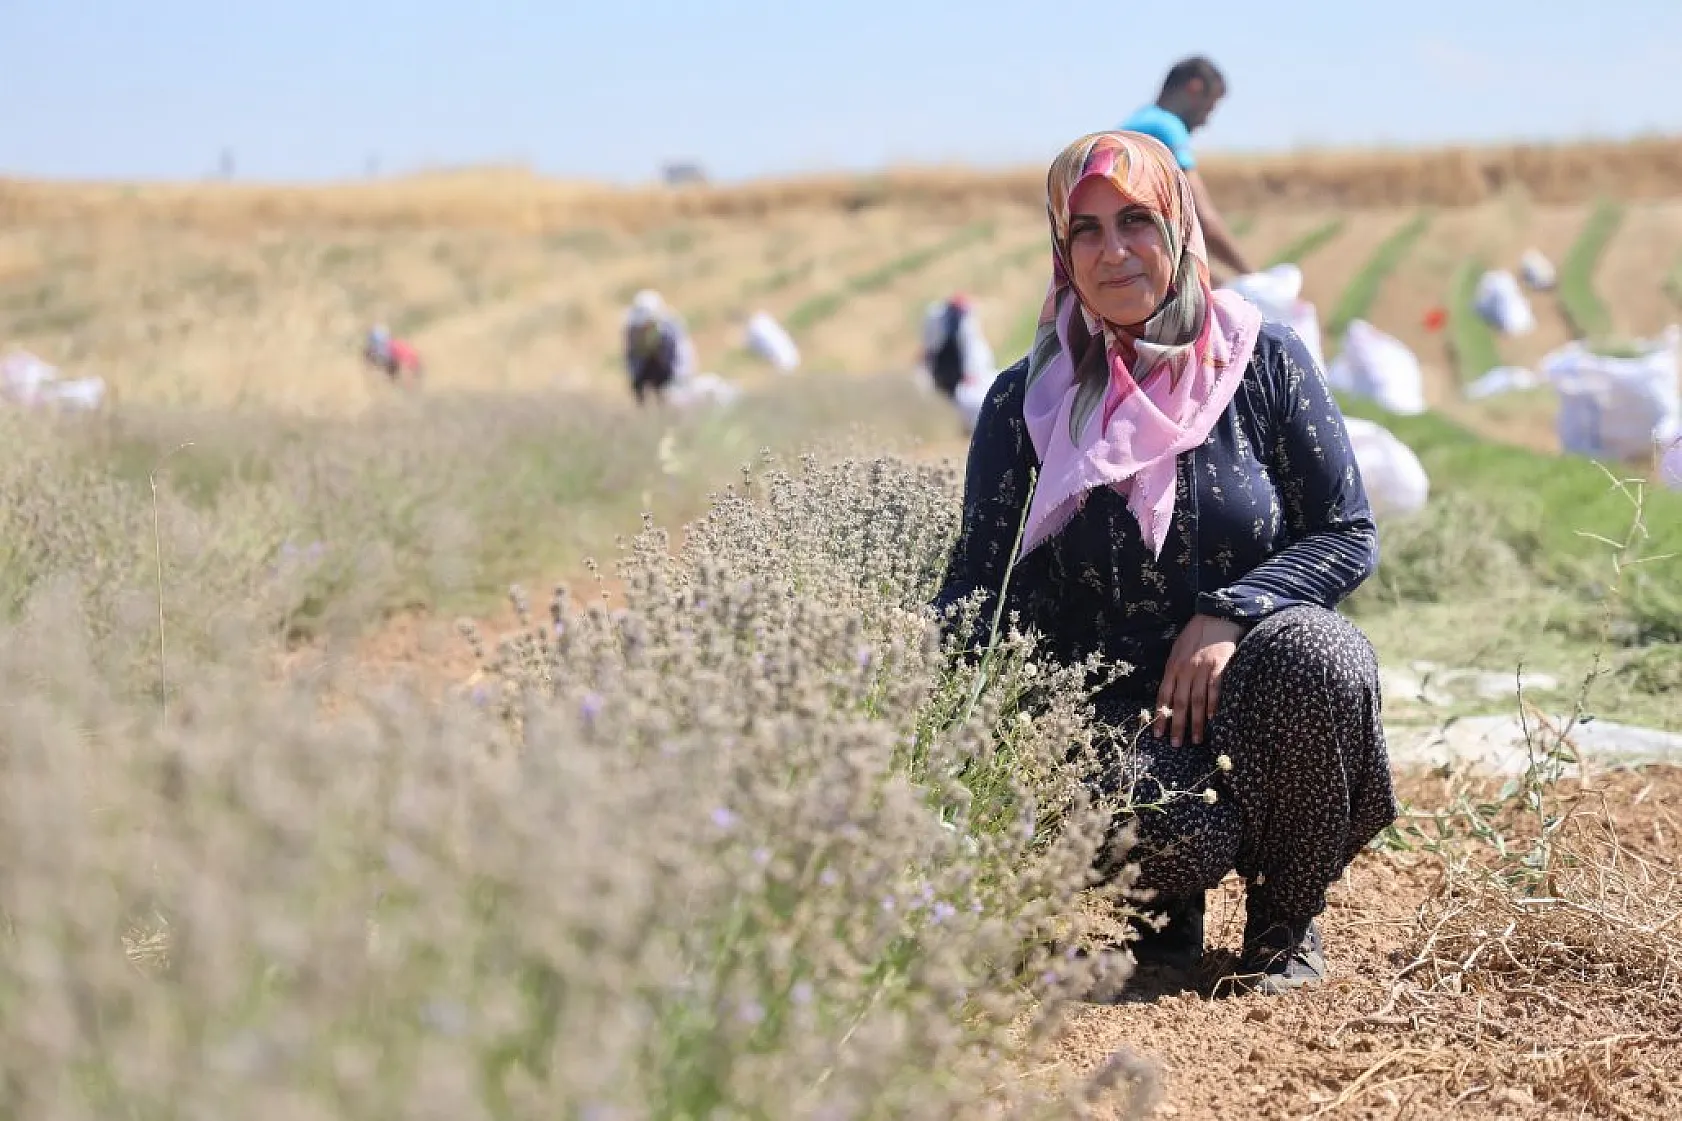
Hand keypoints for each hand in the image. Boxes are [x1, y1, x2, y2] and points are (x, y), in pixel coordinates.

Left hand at [1153, 614, 1245, 747]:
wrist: (1216, 615)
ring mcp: (1203, 668)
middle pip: (1179, 703)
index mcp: (1172, 666)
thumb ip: (1174, 671)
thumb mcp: (1177, 650)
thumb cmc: (1196, 635)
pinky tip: (1212, 719)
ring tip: (1195, 740)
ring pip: (1197, 700)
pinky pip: (1215, 689)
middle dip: (1176, 725)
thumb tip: (1170, 694)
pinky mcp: (1220, 666)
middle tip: (1175, 744)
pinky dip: (1213, 705)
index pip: (1163, 696)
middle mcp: (1185, 669)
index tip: (1158, 733)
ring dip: (1195, 722)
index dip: (1160, 715)